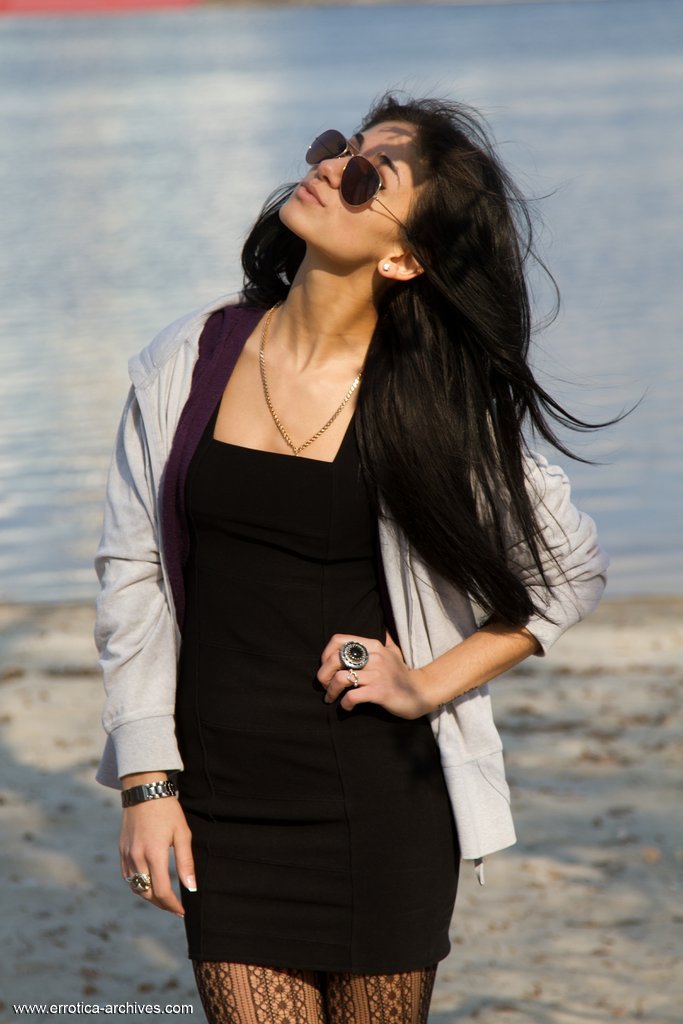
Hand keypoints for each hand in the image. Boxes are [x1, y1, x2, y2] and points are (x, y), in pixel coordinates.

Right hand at [119, 793, 195, 916]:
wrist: (144, 790)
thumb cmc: (168, 810)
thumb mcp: (182, 833)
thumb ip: (186, 862)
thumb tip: (191, 888)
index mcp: (154, 854)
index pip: (162, 891)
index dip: (172, 905)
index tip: (182, 910)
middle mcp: (137, 857)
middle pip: (147, 893)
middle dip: (161, 904)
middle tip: (174, 907)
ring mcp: (127, 854)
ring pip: (136, 887)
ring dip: (149, 896)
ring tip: (164, 898)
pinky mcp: (122, 850)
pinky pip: (127, 876)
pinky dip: (138, 885)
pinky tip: (148, 883)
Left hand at [317, 632, 435, 718]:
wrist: (421, 692)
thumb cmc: (403, 674)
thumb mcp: (395, 652)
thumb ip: (386, 639)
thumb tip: (384, 626)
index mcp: (374, 646)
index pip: (339, 640)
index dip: (326, 653)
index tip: (326, 667)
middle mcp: (374, 657)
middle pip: (335, 660)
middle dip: (323, 675)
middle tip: (324, 686)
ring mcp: (377, 675)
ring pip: (341, 678)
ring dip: (331, 691)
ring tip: (331, 698)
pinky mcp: (380, 692)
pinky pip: (352, 696)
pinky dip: (345, 703)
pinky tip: (346, 707)